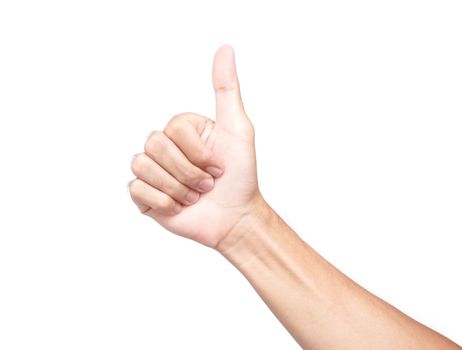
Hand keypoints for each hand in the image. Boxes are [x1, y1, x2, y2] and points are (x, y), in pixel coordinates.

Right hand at [129, 45, 262, 247]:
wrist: (235, 218)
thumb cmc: (240, 175)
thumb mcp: (238, 128)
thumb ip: (226, 89)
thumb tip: (225, 48)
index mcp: (183, 129)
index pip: (173, 128)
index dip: (198, 152)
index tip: (218, 165)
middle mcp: (165, 147)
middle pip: (154, 145)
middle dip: (188, 172)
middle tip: (207, 184)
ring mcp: (153, 171)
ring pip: (143, 167)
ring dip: (177, 188)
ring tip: (194, 196)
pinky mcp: (145, 195)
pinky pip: (137, 189)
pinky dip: (163, 202)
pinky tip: (179, 207)